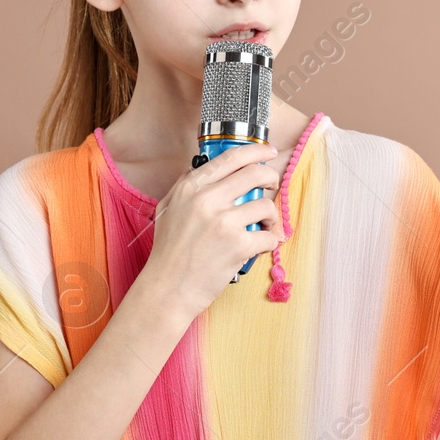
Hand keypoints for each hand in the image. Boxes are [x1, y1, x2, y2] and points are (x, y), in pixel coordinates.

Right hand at [141, 141, 284, 318]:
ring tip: (264, 224)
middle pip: (256, 174)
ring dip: (271, 215)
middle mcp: (207, 200)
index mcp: (191, 188)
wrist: (167, 289)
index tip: (268, 152)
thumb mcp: (167, 209)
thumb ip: (184, 185)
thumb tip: (202, 167)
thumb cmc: (168, 252)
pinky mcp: (238, 246)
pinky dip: (270, 241)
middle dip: (272, 178)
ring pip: (266, 204)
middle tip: (272, 187)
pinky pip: (269, 236)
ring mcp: (223, 222)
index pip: (231, 157)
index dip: (256, 151)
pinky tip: (261, 244)